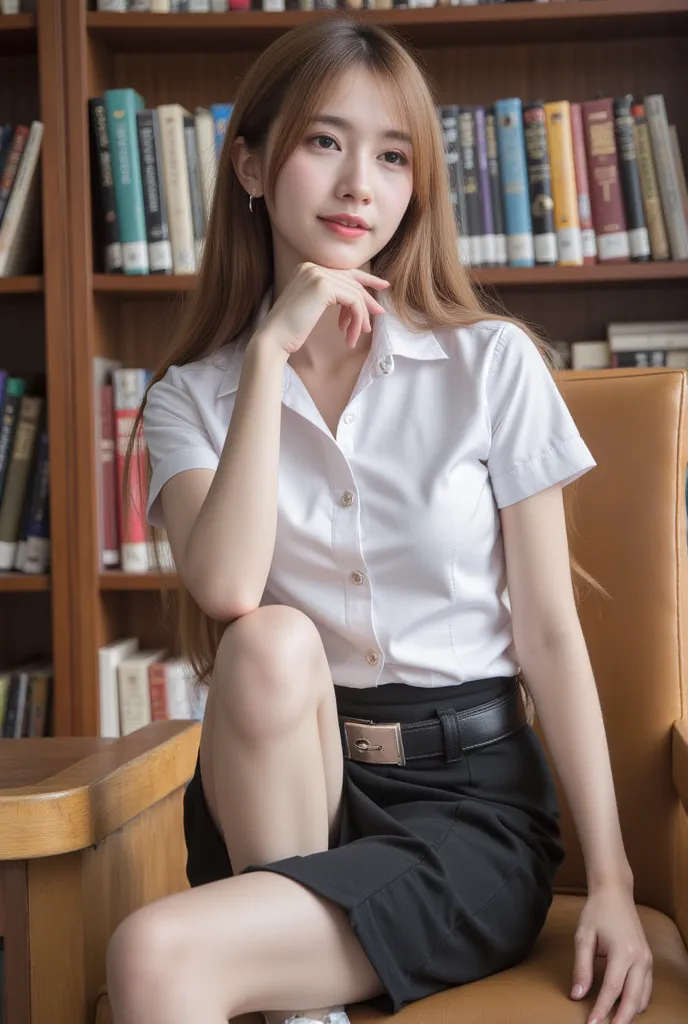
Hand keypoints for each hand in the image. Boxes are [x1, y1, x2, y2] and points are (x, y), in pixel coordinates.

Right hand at [254, 262, 389, 355]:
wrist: (274, 338)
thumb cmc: (291, 330)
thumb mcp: (313, 307)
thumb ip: (331, 296)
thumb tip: (358, 298)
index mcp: (308, 268)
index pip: (344, 271)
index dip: (366, 279)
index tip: (383, 285)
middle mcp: (312, 266)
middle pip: (352, 281)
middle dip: (367, 300)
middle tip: (378, 315)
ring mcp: (317, 274)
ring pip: (355, 293)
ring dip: (360, 317)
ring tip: (358, 335)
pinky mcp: (323, 287)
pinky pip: (353, 301)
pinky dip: (357, 319)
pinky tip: (350, 335)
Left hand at [570, 882, 652, 1022]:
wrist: (615, 892)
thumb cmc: (597, 912)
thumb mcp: (583, 936)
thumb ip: (581, 967)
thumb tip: (577, 995)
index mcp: (623, 951)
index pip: (612, 989)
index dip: (602, 1009)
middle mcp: (640, 958)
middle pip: (633, 999)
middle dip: (620, 1019)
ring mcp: (647, 959)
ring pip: (643, 997)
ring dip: (630, 1013)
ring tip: (614, 1023)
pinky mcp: (648, 960)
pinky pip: (647, 988)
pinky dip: (637, 1002)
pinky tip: (625, 1008)